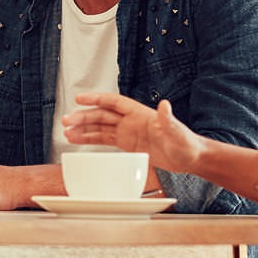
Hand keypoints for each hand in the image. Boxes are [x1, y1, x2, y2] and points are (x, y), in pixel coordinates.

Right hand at [62, 93, 207, 173]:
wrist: (191, 157)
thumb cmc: (186, 143)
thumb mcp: (177, 131)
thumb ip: (168, 119)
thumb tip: (165, 105)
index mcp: (140, 113)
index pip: (113, 102)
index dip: (96, 99)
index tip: (80, 99)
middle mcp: (132, 121)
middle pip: (102, 115)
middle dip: (84, 117)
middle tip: (67, 120)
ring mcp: (129, 132)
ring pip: (100, 128)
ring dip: (83, 129)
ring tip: (66, 132)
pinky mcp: (128, 145)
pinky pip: (105, 140)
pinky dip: (91, 140)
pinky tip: (78, 140)